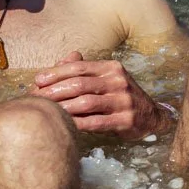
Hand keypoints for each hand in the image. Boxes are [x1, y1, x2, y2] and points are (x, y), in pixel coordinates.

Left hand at [31, 51, 167, 139]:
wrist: (150, 116)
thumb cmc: (120, 96)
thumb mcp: (106, 78)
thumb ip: (84, 70)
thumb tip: (59, 62)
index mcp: (111, 68)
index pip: (79, 67)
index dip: (56, 73)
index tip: (38, 81)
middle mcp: (118, 82)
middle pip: (79, 84)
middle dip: (55, 91)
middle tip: (37, 99)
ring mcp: (123, 101)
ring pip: (86, 103)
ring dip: (63, 108)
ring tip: (47, 113)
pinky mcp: (125, 120)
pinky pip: (96, 122)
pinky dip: (78, 124)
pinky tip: (65, 126)